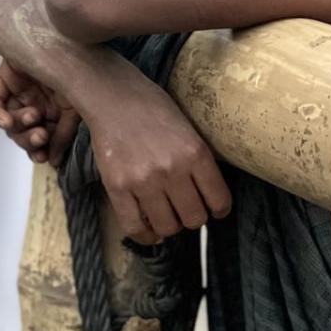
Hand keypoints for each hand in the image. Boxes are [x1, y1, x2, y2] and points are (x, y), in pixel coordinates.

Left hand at [0, 61, 80, 165]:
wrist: (64, 38)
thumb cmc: (76, 72)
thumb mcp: (75, 109)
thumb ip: (63, 135)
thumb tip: (53, 162)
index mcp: (52, 113)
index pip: (40, 140)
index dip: (39, 151)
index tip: (43, 158)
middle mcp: (34, 104)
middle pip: (23, 135)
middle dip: (30, 140)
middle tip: (41, 136)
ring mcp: (18, 94)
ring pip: (10, 124)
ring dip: (20, 127)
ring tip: (34, 117)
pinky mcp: (4, 81)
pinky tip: (8, 122)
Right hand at [81, 78, 230, 245]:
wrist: (112, 95)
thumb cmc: (151, 107)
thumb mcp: (188, 127)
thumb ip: (197, 159)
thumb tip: (207, 195)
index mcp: (195, 152)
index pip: (219, 200)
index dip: (219, 210)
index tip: (214, 209)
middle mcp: (172, 170)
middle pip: (195, 218)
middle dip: (193, 217)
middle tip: (185, 208)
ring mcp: (143, 181)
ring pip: (168, 227)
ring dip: (170, 226)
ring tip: (167, 216)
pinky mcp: (117, 187)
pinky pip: (135, 227)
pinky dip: (146, 236)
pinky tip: (150, 231)